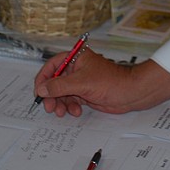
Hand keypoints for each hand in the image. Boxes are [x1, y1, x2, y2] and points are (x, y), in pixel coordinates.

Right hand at [33, 47, 169, 116]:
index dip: (44, 77)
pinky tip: (76, 111)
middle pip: (55, 81)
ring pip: (62, 93)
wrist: (131, 93)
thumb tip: (41, 89)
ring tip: (63, 112)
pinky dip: (70, 107)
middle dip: (52, 95)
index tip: (38, 91)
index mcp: (76, 57)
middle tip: (50, 107)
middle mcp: (77, 68)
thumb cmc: (111, 81)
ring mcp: (81, 81)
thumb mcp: (82, 83)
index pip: (53, 65)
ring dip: (60, 103)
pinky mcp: (86, 93)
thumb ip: (60, 86)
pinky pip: (71, 100)